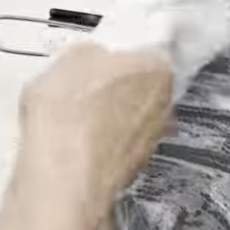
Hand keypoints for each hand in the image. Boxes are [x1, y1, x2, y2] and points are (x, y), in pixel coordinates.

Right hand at [14, 43, 171, 229]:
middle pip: (141, 87)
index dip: (122, 54)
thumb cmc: (70, 113)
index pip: (149, 52)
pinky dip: (100, 144)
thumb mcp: (69, 59)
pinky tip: (74, 143)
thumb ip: (90, 53)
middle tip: (83, 86)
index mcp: (158, 69)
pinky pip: (116, 146)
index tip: (103, 58)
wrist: (64, 178)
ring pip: (129, 119)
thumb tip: (91, 58)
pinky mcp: (133, 169)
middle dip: (116, 87)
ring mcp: (152, 141)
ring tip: (72, 118)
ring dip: (107, 118)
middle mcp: (165, 106)